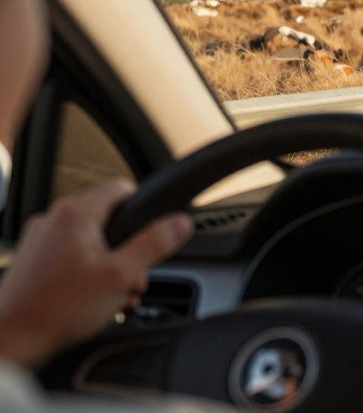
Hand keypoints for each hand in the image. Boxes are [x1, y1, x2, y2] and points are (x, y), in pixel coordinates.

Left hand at [0, 179, 192, 368]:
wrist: (11, 339)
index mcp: (76, 213)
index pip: (123, 189)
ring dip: (109, 265)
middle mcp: (54, 219)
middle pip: (108, 220)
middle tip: (131, 279)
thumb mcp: (122, 275)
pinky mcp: (32, 260)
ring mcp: (39, 239)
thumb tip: (180, 223)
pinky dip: (87, 273)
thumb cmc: (58, 308)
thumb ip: (155, 244)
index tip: (151, 237)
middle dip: (128, 250)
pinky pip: (71, 256)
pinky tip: (92, 300)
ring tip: (112, 296)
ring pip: (90, 241)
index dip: (143, 212)